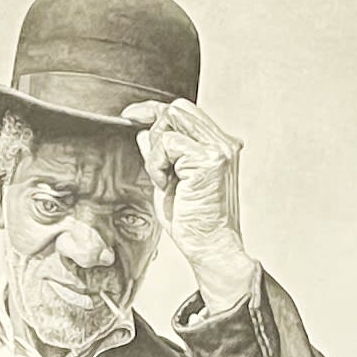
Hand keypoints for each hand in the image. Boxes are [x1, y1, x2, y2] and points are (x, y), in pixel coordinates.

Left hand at [128, 97, 253, 311]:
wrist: (210, 248)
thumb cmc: (193, 223)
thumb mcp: (170, 181)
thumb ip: (161, 155)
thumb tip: (144, 133)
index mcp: (218, 147)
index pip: (184, 111)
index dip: (154, 110)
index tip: (132, 116)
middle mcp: (223, 143)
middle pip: (178, 109)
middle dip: (155, 129)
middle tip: (153, 162)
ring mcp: (219, 149)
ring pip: (172, 120)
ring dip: (157, 150)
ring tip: (164, 178)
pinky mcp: (210, 159)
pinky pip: (167, 142)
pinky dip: (157, 163)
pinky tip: (166, 184)